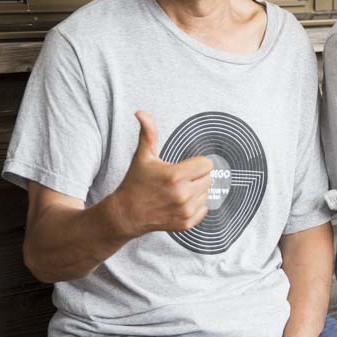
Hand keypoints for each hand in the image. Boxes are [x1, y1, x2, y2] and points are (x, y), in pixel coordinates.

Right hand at [110, 111, 213, 237]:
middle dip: (197, 176)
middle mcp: (183, 194)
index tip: (185, 166)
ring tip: (179, 190)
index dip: (197, 163)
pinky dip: (196, 205)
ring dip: (197, 190)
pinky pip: (204, 209)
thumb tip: (141, 112)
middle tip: (180, 178)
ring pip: (208, 193)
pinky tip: (180, 202)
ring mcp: (185, 211)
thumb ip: (148, 133)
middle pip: (209, 178)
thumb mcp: (143, 156)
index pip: (207, 164)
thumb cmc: (135, 182)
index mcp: (175, 176)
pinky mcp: (186, 223)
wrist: (126, 214)